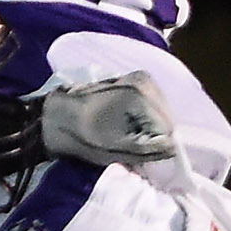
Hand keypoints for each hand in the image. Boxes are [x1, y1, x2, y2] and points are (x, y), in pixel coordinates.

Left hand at [39, 72, 178, 167]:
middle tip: (133, 146)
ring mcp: (141, 78)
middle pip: (167, 118)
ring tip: (127, 135)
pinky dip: (144, 119)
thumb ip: (151, 149)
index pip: (168, 129)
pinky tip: (127, 124)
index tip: (137, 153)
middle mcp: (146, 80)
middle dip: (155, 135)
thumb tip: (173, 148)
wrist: (57, 116)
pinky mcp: (136, 81)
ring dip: (149, 128)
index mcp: (141, 94)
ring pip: (161, 113)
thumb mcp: (119, 149)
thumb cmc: (83, 135)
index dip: (156, 146)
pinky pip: (153, 106)